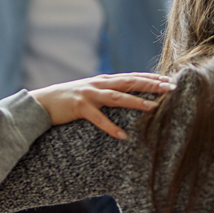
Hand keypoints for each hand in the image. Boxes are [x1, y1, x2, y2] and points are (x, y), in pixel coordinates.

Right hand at [29, 73, 174, 139]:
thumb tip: (128, 94)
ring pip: (117, 97)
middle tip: (170, 87)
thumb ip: (107, 91)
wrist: (43, 102)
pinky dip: (110, 127)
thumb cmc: (69, 99)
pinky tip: (122, 135)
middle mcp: (98, 84)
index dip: (150, 77)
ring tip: (153, 108)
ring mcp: (89, 94)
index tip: (168, 79)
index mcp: (103, 80)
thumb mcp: (91, 91)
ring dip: (136, 101)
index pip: (132, 76)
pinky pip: (98, 119)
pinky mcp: (79, 107)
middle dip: (150, 85)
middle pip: (129, 82)